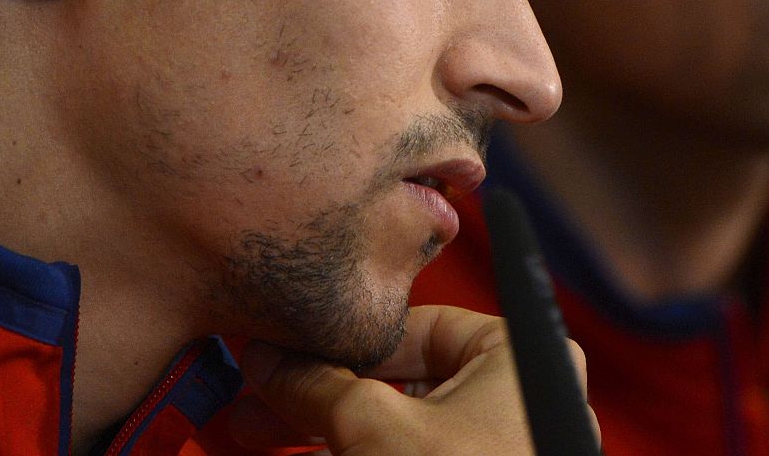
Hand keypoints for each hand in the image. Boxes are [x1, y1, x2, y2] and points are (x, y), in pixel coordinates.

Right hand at [230, 304, 594, 454]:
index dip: (347, 340)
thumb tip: (272, 362)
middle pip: (396, 382)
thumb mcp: (373, 427)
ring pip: (392, 431)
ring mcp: (487, 453)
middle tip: (260, 401)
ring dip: (324, 434)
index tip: (290, 353)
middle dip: (319, 395)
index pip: (418, 325)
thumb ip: (316, 386)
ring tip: (256, 435)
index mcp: (512, 360)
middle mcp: (509, 403)